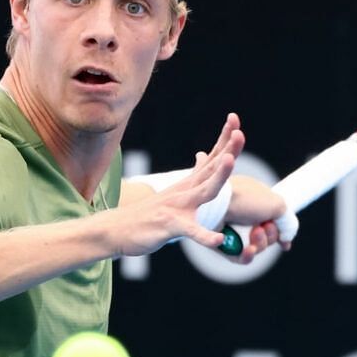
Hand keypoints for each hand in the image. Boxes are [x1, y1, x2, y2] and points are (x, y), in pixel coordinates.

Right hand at [111, 114, 244, 256]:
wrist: (117, 228)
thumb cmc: (149, 213)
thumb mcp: (174, 191)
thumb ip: (194, 175)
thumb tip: (203, 155)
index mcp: (189, 184)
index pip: (212, 158)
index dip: (224, 139)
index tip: (235, 118)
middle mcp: (184, 191)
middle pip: (211, 169)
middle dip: (228, 151)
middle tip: (240, 132)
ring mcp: (177, 207)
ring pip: (203, 191)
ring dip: (218, 176)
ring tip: (230, 161)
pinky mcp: (169, 226)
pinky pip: (190, 231)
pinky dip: (205, 236)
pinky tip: (218, 239)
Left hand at [223, 175, 291, 263]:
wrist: (215, 203)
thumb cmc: (245, 198)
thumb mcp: (276, 204)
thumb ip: (287, 221)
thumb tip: (286, 239)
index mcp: (256, 202)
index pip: (272, 221)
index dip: (280, 233)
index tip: (285, 242)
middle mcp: (245, 216)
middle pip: (267, 237)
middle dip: (271, 236)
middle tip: (265, 227)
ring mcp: (234, 230)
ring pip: (255, 248)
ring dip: (261, 243)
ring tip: (255, 233)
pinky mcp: (222, 244)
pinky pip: (239, 257)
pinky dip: (247, 256)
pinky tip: (248, 250)